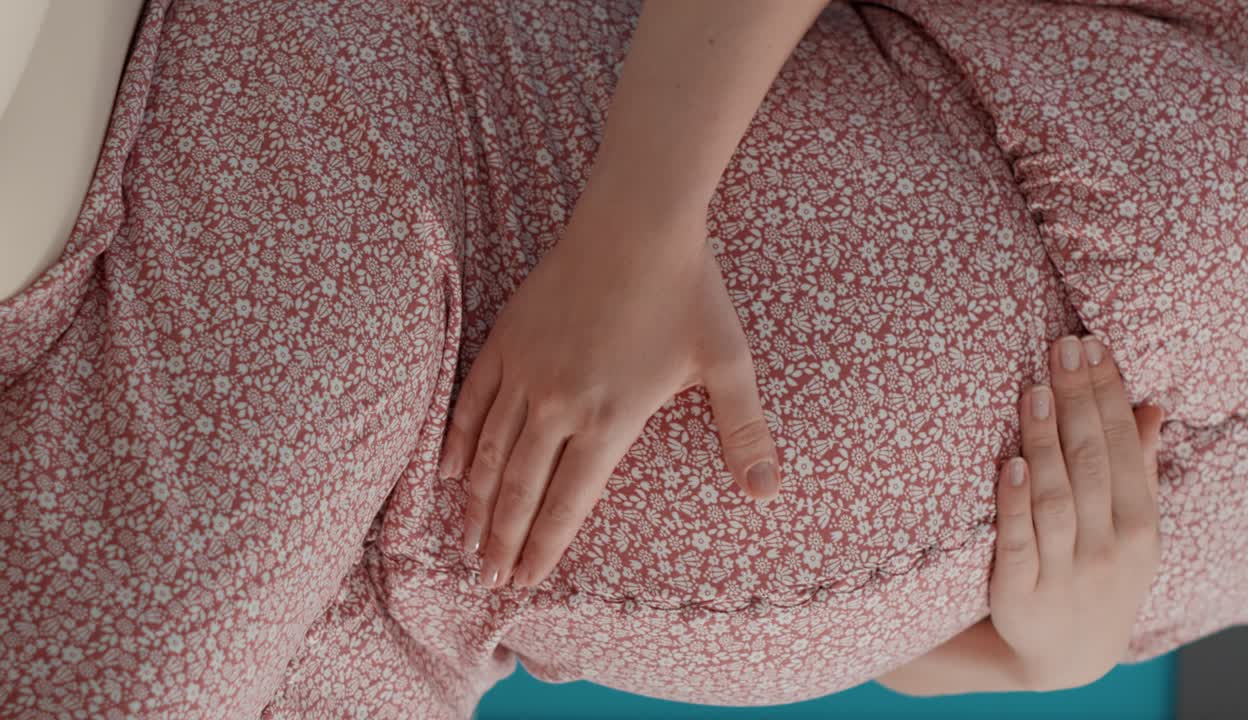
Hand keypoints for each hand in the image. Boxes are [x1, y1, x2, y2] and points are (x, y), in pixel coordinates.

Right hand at [438, 182, 782, 590]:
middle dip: (501, 542)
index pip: (568, 503)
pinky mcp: (507, 339)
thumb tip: (770, 493)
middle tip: (487, 580)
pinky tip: (448, 472)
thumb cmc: (688, 291)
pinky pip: (471, 401)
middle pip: (520, 489)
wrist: (638, 219)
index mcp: (610, 418)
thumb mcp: (728, 363)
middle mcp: (559, 404)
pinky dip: (456, 441)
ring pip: (489, 452)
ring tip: (464, 542)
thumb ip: (745, 432)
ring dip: (476, 503)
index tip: (526, 582)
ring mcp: (526, 371)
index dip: (544, 548)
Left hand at [991, 334, 1165, 691]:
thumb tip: (1150, 406)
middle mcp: (1109, 549)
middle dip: (1078, 402)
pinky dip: (1014, 503)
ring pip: (1056, 497)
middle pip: (1092, 464)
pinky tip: (1010, 463)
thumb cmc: (1096, 573)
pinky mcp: (1021, 594)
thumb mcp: (1129, 529)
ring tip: (1035, 389)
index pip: (1125, 449)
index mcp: (1140, 528)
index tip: (1092, 346)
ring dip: (1045, 441)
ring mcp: (1065, 573)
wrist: (1063, 655)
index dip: (1108, 396)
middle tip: (1062, 348)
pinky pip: (1018, 542)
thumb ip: (1139, 469)